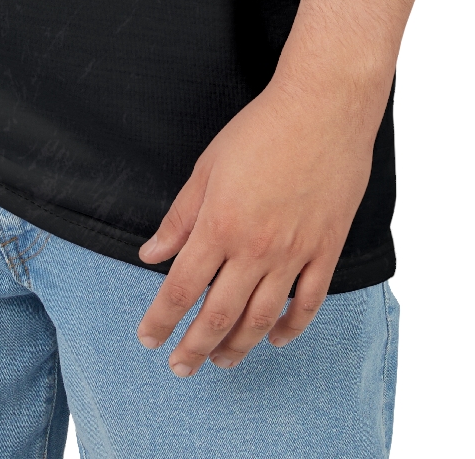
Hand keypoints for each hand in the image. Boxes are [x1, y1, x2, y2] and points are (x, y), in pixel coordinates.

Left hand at [136, 75, 380, 373]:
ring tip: (220, 361)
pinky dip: (290, 328)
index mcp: (220, 225)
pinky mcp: (326, 249)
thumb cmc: (262, 128)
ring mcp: (294, 253)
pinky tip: (274, 338)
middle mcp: (256, 248)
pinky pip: (308, 304)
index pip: (181, 289)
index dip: (161, 320)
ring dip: (237, 347)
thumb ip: (180, 217)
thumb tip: (151, 254)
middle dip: (194, 347)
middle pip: (218, 316)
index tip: (148, 339)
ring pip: (261, 319)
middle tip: (180, 367)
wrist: (323, 107)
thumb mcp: (208, 166)